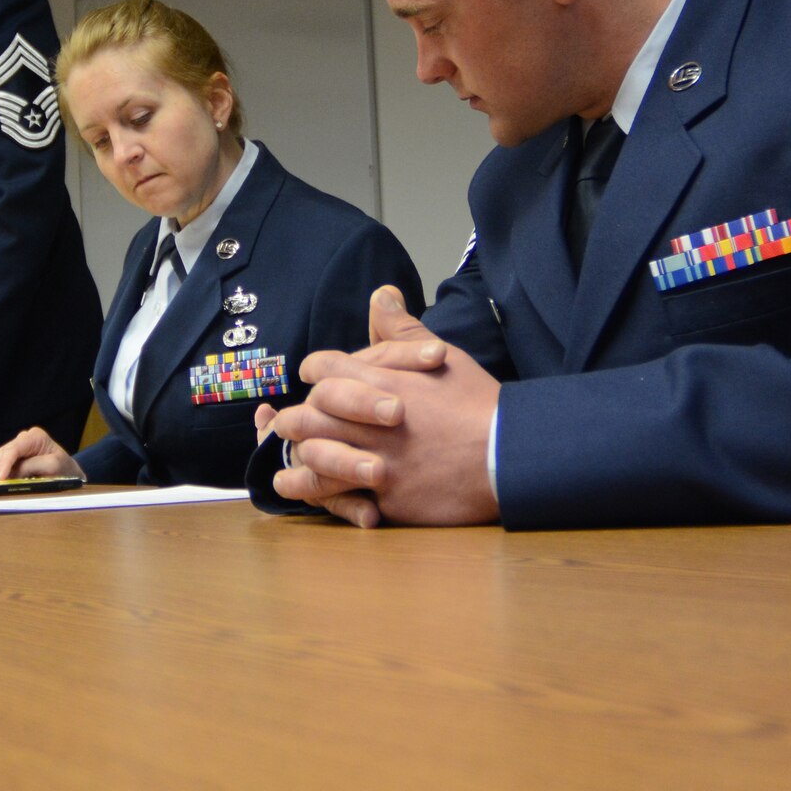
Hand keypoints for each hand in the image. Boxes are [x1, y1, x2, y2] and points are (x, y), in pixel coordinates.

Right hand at [0, 428, 85, 481]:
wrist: (70, 473)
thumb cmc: (65, 470)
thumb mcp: (52, 467)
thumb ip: (31, 467)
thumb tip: (10, 473)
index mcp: (35, 437)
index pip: (14, 449)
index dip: (4, 464)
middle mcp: (24, 439)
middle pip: (3, 453)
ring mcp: (18, 446)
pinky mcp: (14, 456)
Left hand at [268, 286, 501, 527]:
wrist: (506, 454)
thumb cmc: (477, 404)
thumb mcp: (443, 356)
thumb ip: (403, 330)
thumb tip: (381, 293)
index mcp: (381, 382)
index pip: (326, 368)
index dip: (314, 371)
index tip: (310, 376)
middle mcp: (370, 421)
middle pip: (309, 415)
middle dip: (292, 420)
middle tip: (284, 422)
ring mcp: (376, 460)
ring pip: (316, 457)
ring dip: (297, 459)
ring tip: (284, 462)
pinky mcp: (386, 496)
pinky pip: (340, 497)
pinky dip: (318, 495)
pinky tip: (306, 494)